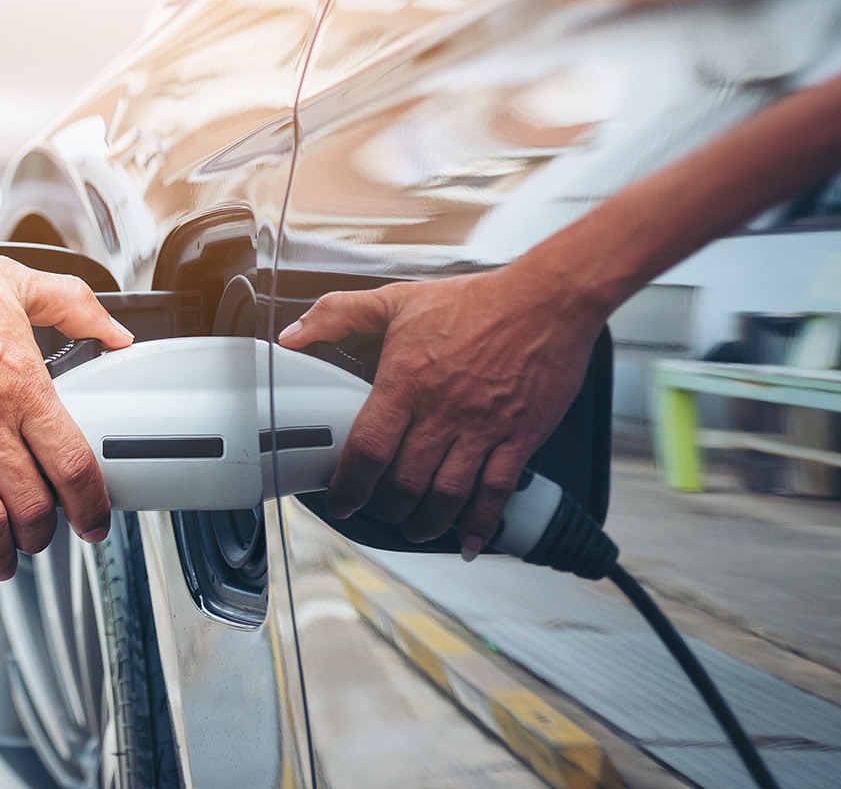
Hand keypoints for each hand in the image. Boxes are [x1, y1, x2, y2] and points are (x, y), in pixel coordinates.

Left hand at [278, 266, 602, 557]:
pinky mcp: (519, 437)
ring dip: (427, 522)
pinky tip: (470, 541)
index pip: (368, 448)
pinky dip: (481, 523)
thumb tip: (293, 333)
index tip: (342, 500)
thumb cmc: (476, 301)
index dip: (349, 485)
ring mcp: (483, 428)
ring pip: (447, 495)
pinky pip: (496, 491)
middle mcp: (443, 411)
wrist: (546, 299)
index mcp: (407, 382)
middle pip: (405, 482)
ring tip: (416, 528)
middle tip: (381, 512)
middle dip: (388, 509)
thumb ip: (338, 314)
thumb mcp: (397, 300)